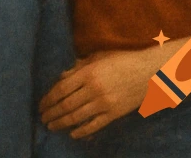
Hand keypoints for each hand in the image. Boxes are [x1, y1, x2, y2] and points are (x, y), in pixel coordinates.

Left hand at [40, 47, 164, 138]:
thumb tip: (61, 77)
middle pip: (66, 104)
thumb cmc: (122, 59)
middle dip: (52, 113)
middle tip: (42, 118)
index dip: (49, 98)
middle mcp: (94, 89)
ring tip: (52, 126)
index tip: (40, 104)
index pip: (61, 88)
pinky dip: (83, 131)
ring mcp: (105, 103)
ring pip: (78, 116)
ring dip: (62, 123)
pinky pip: (95, 125)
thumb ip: (78, 67)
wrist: (150, 71)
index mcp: (87, 73)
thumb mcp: (98, 57)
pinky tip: (73, 134)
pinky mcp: (115, 114)